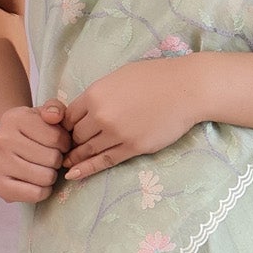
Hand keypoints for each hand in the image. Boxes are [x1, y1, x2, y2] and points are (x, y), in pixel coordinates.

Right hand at [0, 100, 70, 202]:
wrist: (1, 146)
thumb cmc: (29, 130)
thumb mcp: (42, 114)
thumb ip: (54, 109)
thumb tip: (55, 116)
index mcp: (15, 119)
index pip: (56, 138)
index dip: (65, 143)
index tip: (59, 144)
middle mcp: (3, 140)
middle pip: (52, 159)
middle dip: (57, 160)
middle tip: (50, 158)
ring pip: (46, 177)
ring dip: (51, 175)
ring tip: (44, 168)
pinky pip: (35, 194)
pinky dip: (43, 191)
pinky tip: (38, 182)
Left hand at [62, 59, 202, 182]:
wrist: (186, 89)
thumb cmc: (156, 77)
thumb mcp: (119, 77)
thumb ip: (100, 93)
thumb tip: (87, 107)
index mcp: (95, 93)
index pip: (69, 116)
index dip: (65, 126)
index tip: (67, 131)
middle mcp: (102, 115)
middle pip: (76, 135)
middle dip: (71, 142)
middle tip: (67, 149)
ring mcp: (117, 133)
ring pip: (88, 150)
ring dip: (76, 158)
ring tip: (66, 164)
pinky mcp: (133, 148)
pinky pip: (105, 161)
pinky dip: (87, 169)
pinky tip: (74, 175)